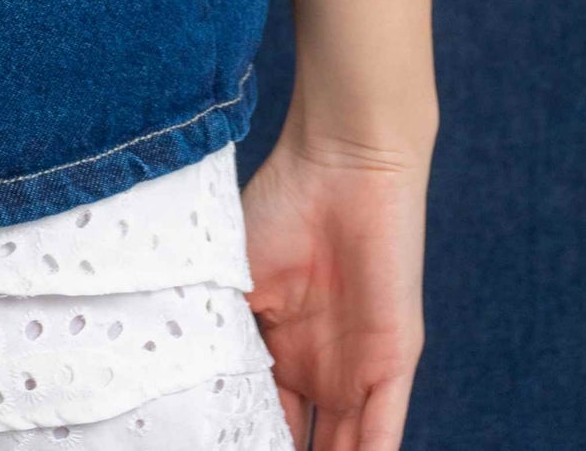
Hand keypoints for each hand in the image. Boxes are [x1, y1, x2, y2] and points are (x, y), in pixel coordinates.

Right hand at [237, 121, 429, 449]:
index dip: (241, 438)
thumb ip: (224, 342)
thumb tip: (193, 400)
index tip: (208, 445)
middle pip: (303, 443)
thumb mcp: (235, 284)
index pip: (262, 421)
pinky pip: (383, 433)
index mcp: (276, 352)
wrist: (340, 163)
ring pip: (343, 448)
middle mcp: (317, 369)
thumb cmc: (280, 206)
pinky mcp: (393, 364)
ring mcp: (356, 370)